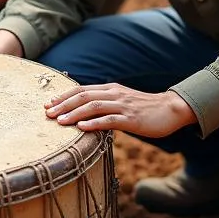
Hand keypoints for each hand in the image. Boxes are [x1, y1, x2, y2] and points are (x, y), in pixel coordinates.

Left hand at [44, 85, 196, 137]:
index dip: (63, 96)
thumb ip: (104, 104)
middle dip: (63, 104)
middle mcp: (114, 94)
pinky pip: (110, 120)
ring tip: (60, 122)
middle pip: (83, 96)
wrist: (171, 109)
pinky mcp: (132, 119)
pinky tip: (82, 128)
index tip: (48, 104)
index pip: (81, 89)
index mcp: (110, 89)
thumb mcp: (121, 101)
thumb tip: (83, 113)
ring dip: (74, 114)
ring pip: (94, 106)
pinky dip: (94, 123)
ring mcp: (123, 106)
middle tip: (47, 113)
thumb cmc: (144, 108)